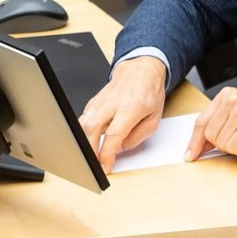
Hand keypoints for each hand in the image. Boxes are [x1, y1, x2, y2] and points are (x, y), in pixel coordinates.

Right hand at [78, 56, 167, 171]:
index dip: (106, 154)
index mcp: (130, 108)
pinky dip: (83, 133)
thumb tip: (118, 149)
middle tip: (92, 166)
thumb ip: (137, 136)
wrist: (140, 70)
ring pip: (83, 124)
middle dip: (89, 150)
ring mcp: (100, 102)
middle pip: (91, 129)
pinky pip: (84, 119)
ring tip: (88, 157)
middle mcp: (112, 104)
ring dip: (82, 143)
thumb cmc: (149, 93)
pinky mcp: (92, 102)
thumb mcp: (154, 118)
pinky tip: (88, 142)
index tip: (104, 167)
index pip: (114, 135)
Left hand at [186, 88, 236, 159]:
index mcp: (227, 94)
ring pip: (221, 143)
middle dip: (223, 144)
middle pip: (209, 134)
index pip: (201, 121)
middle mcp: (232, 99)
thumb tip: (200, 145)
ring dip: (236, 147)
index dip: (195, 141)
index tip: (190, 154)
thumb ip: (221, 123)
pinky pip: (234, 148)